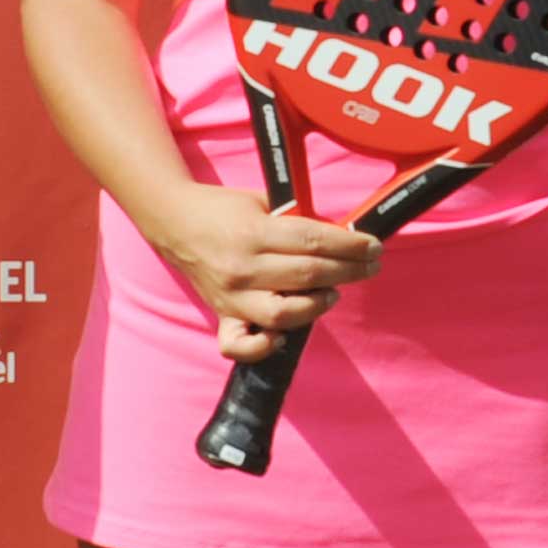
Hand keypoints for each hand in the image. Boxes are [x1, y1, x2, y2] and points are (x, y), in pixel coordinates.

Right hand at [146, 183, 381, 363]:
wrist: (173, 222)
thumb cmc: (223, 208)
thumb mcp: (262, 201)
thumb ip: (297, 219)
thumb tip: (341, 235)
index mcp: (254, 234)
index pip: (313, 242)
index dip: (350, 246)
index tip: (374, 246)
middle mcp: (243, 268)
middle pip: (308, 275)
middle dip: (348, 271)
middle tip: (371, 266)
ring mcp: (231, 297)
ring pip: (284, 314)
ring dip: (317, 306)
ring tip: (333, 293)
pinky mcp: (221, 315)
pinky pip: (239, 345)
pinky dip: (263, 347)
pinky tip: (284, 336)